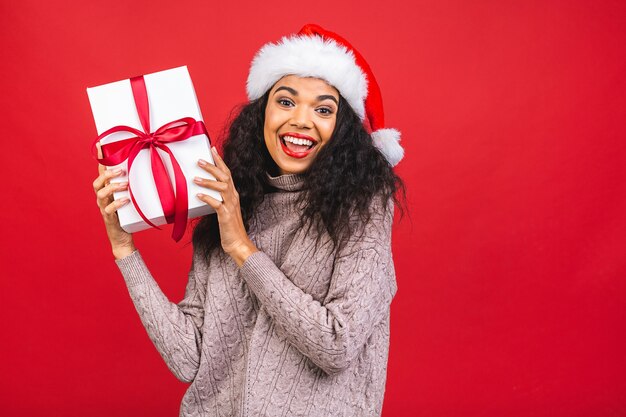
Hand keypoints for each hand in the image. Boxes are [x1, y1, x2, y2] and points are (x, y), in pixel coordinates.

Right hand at [93, 142, 135, 259]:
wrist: (124, 238)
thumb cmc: (129, 215)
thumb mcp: (132, 196)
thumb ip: (136, 184)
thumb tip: (151, 167)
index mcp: (106, 190)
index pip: (100, 171)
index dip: (100, 158)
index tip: (101, 144)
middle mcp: (102, 198)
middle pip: (97, 182)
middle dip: (107, 174)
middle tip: (120, 170)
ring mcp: (104, 208)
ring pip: (101, 194)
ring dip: (113, 187)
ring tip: (125, 184)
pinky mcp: (109, 218)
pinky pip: (110, 209)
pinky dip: (118, 203)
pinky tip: (127, 200)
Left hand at [194, 147, 256, 265]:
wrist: (238, 243)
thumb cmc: (229, 228)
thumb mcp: (223, 210)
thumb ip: (217, 199)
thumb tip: (203, 191)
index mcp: (233, 194)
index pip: (227, 173)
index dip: (220, 161)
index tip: (212, 149)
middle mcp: (233, 197)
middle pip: (225, 177)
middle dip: (212, 167)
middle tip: (199, 160)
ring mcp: (231, 206)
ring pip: (222, 187)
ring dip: (208, 181)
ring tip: (195, 178)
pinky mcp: (226, 216)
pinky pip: (217, 204)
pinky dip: (208, 197)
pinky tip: (198, 195)